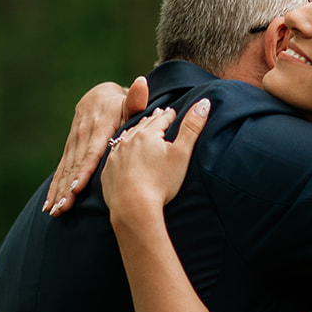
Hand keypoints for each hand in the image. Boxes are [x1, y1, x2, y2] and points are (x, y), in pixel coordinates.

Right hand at [45, 76, 150, 215]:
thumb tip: (141, 84)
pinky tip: (49, 204)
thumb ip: (135, 100)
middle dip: (67, 187)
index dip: (84, 170)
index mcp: (99, 126)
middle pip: (75, 164)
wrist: (100, 96)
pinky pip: (61, 169)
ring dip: (58, 190)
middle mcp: (83, 135)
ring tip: (54, 210)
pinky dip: (55, 186)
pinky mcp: (70, 148)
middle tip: (63, 207)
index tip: (77, 187)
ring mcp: (74, 142)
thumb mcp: (129, 102)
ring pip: (65, 169)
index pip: (91, 151)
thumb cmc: (122, 104)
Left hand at [101, 97, 210, 220]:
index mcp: (147, 134)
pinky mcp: (108, 171)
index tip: (172, 111)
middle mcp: (128, 140)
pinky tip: (123, 152)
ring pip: (126, 137)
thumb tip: (204, 102)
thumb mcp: (181, 154)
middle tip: (158, 115)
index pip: (162, 119)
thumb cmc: (161, 182)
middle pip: (143, 125)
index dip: (169, 115)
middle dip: (152, 120)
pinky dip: (121, 150)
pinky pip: (115, 155)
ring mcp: (115, 156)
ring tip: (140, 128)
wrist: (133, 208)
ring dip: (135, 132)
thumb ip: (192, 127)